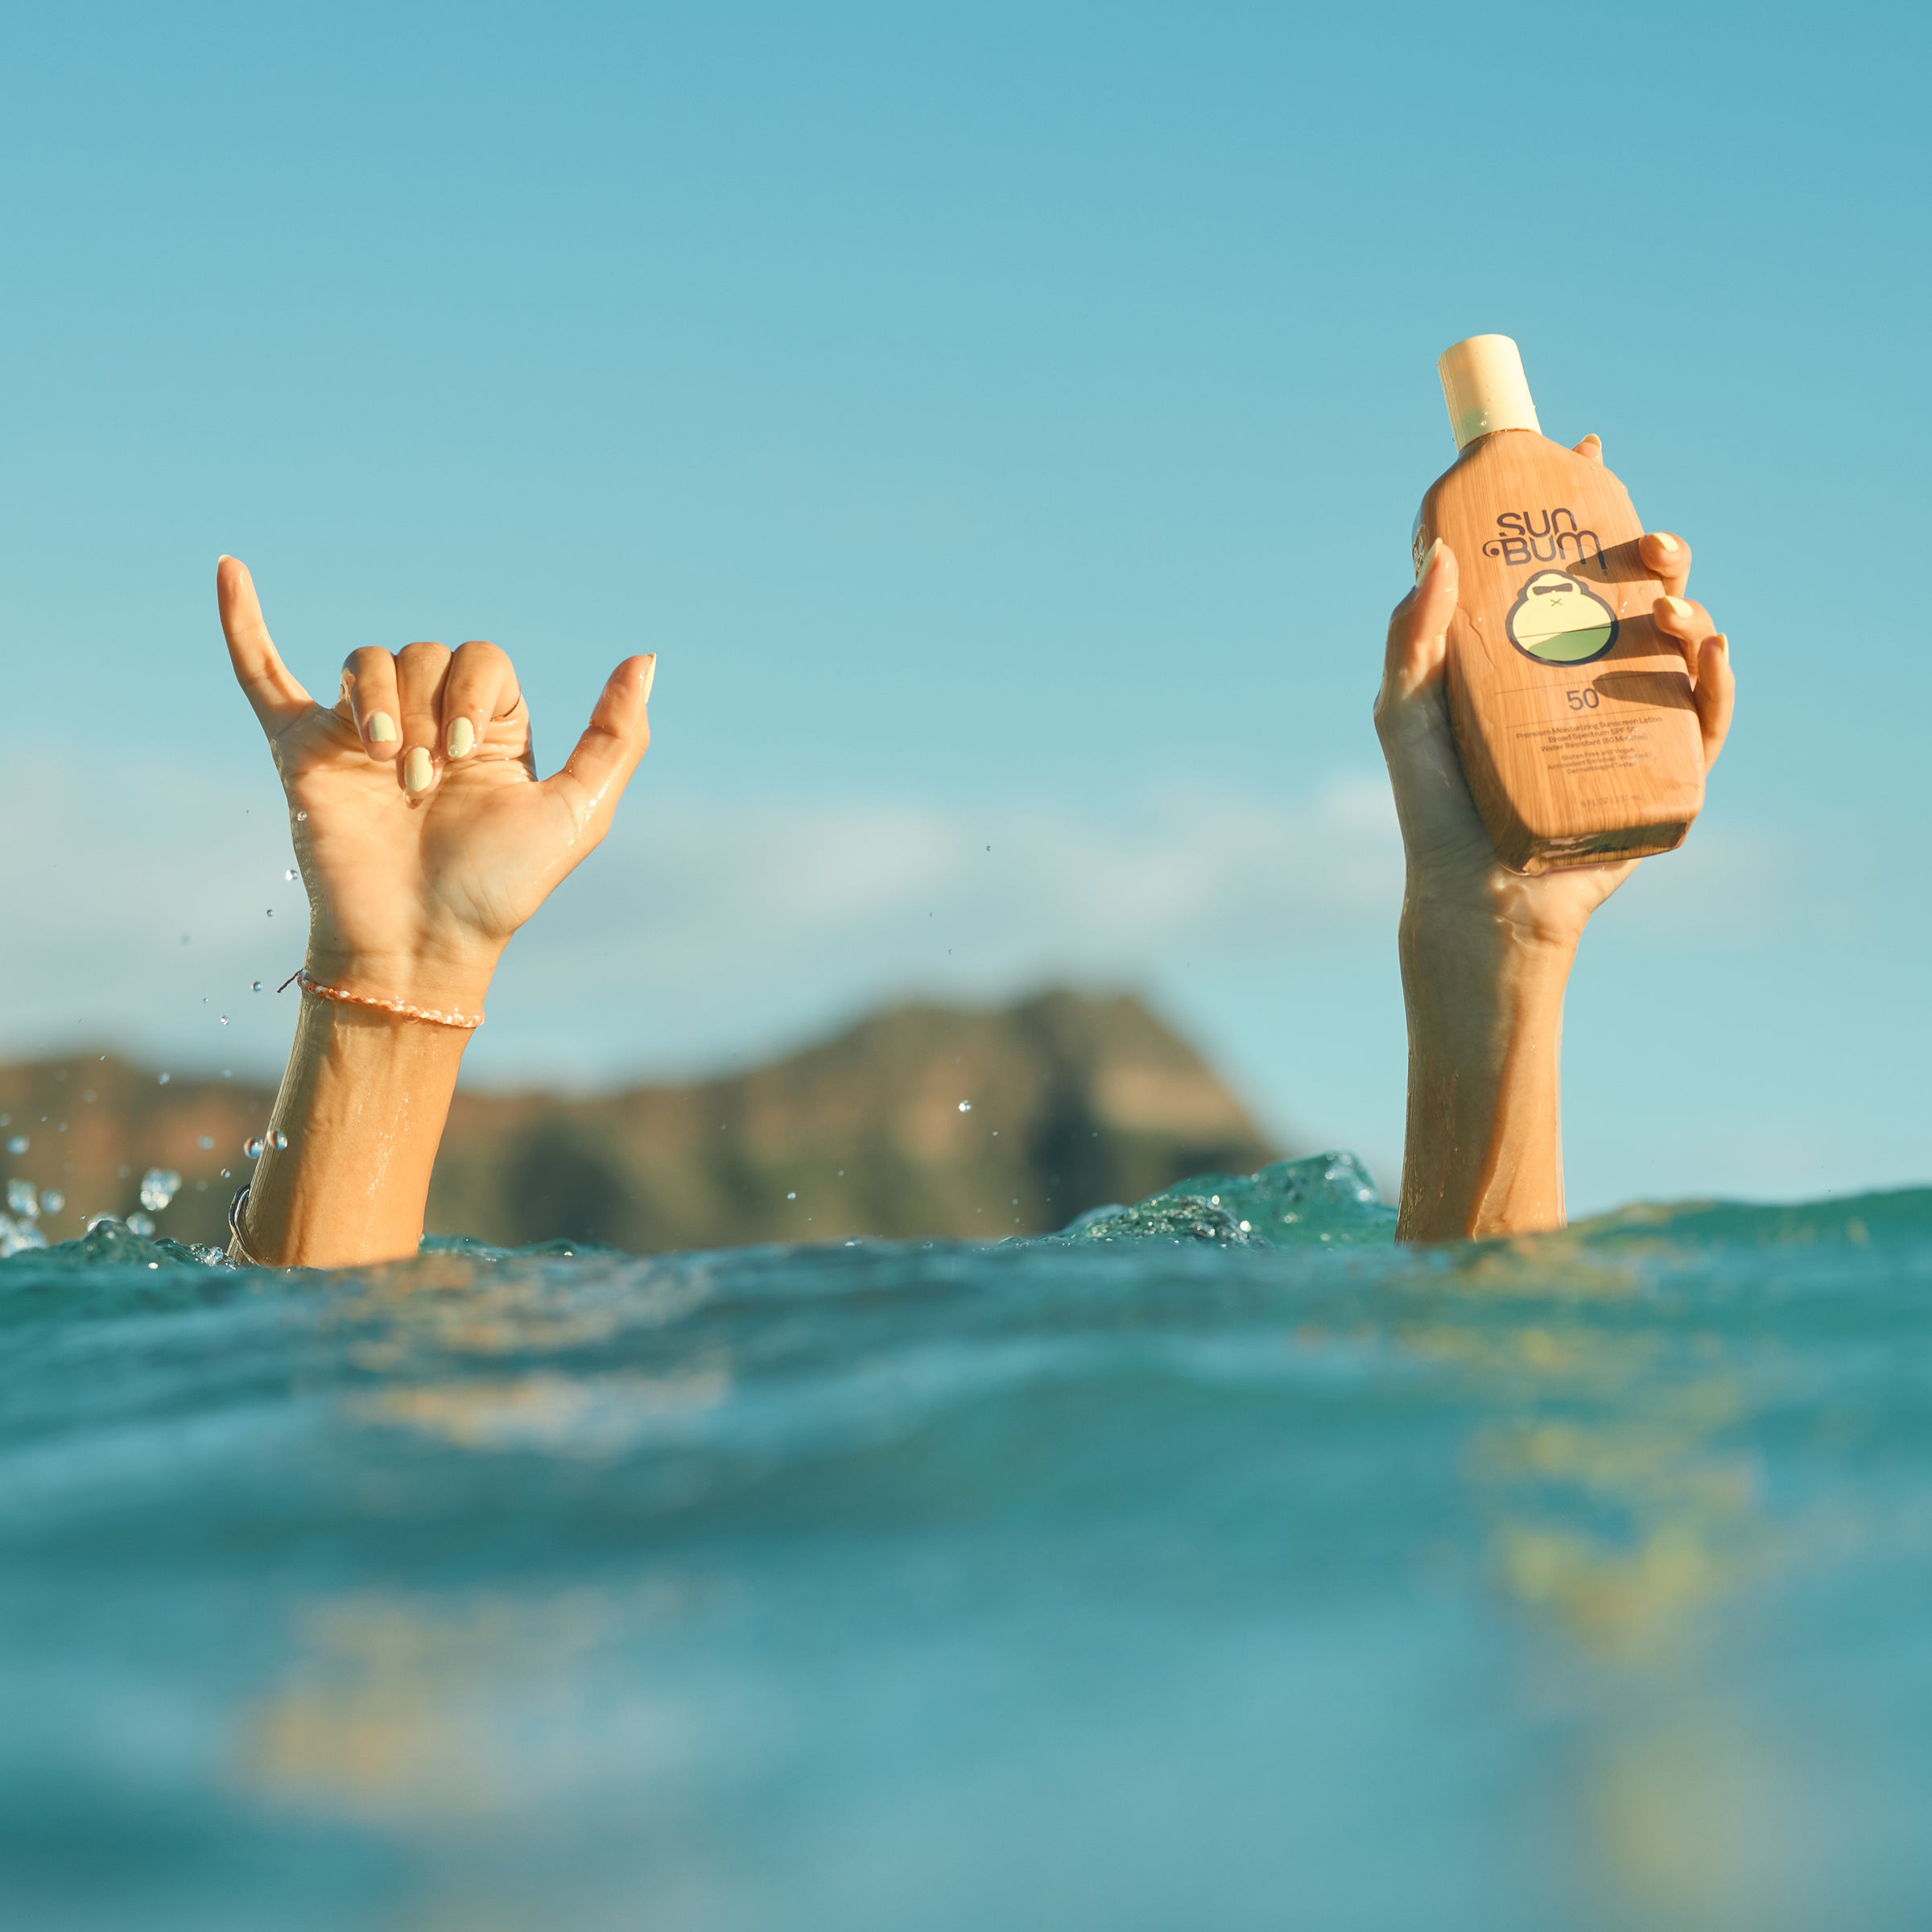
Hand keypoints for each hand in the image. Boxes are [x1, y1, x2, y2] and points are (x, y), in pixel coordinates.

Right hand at [216, 556, 654, 1011]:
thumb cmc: (498, 887)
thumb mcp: (579, 812)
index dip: (472, 694)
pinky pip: (263, 675)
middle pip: (423, 655)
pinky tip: (228, 570)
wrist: (417, 941)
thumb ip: (616, 737)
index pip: (479, 659)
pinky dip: (242, 624)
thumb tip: (645, 658)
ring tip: (386, 772)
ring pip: (366, 661)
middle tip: (423, 782)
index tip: (466, 758)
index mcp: (486, 731)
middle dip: (427, 712)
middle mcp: (423, 724)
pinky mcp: (300, 751)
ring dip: (379, 706)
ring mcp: (358, 733)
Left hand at [1374, 436, 1735, 954]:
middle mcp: (1583, 676)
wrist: (1474, 894)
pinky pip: (1706, 718)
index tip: (1586, 450)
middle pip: (1633, 591)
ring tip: (1666, 605)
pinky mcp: (1661, 774)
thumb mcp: (1404, 712)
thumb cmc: (1433, 806)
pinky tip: (1706, 650)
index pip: (1562, 562)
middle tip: (1648, 541)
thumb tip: (1435, 552)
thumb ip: (1413, 638)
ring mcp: (1627, 721)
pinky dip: (1716, 679)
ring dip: (1687, 607)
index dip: (1581, 503)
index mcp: (1528, 650)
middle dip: (1651, 550)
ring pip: (1678, 643)